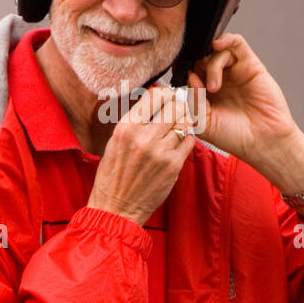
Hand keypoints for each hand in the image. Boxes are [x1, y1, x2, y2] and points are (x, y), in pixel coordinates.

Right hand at [86, 85, 196, 225]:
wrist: (116, 207)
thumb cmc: (113, 175)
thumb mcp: (115, 142)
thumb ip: (135, 121)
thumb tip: (153, 100)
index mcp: (126, 127)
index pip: (155, 95)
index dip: (164, 95)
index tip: (165, 99)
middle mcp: (144, 137)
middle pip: (175, 106)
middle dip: (177, 108)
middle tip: (174, 114)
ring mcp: (161, 152)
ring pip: (185, 123)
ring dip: (182, 124)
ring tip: (175, 130)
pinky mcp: (173, 166)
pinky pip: (190, 141)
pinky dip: (186, 140)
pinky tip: (177, 145)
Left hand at [186, 33, 298, 166]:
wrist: (261, 142)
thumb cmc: (234, 136)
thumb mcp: (203, 122)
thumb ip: (193, 99)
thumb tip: (190, 75)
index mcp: (205, 90)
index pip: (189, 69)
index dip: (181, 68)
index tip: (177, 75)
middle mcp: (219, 77)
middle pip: (201, 56)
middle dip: (193, 61)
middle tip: (192, 74)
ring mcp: (235, 70)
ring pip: (216, 51)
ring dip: (210, 65)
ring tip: (213, 88)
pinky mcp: (250, 64)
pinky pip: (237, 43)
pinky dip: (226, 39)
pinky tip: (217, 45)